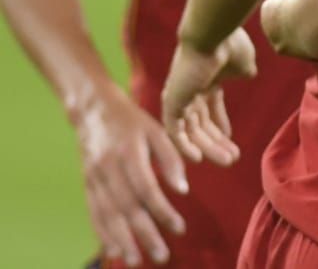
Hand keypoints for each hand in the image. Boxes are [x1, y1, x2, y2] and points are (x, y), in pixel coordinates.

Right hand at [72, 82, 187, 265]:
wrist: (94, 112)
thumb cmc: (134, 121)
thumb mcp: (158, 130)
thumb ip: (171, 158)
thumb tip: (182, 190)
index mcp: (128, 153)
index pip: (145, 189)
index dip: (162, 210)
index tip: (179, 228)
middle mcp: (108, 169)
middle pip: (126, 208)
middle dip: (144, 234)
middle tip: (161, 256)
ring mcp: (93, 179)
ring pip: (108, 215)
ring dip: (122, 241)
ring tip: (135, 261)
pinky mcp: (87, 185)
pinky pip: (94, 214)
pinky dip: (103, 234)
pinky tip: (112, 251)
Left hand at [161, 31, 256, 165]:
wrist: (213, 33)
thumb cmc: (229, 43)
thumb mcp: (243, 61)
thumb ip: (243, 71)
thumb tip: (247, 74)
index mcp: (205, 79)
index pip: (210, 108)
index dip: (220, 125)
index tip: (231, 140)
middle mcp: (189, 89)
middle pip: (201, 123)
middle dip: (217, 142)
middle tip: (232, 159)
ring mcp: (179, 97)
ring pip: (192, 131)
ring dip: (208, 147)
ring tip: (227, 161)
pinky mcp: (171, 102)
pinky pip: (175, 131)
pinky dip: (185, 146)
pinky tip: (199, 159)